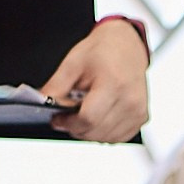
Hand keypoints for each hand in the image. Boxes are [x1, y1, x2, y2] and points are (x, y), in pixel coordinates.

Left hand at [41, 20, 149, 142]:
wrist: (126, 44)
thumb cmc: (102, 50)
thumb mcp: (72, 64)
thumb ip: (56, 87)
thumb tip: (42, 106)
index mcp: (114, 84)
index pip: (88, 119)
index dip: (68, 123)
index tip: (57, 119)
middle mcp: (130, 100)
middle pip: (96, 132)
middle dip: (76, 128)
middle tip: (66, 117)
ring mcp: (138, 110)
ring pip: (106, 138)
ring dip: (89, 132)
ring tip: (82, 115)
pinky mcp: (141, 117)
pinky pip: (117, 138)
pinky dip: (104, 133)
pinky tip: (98, 118)